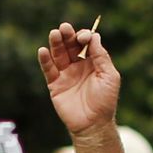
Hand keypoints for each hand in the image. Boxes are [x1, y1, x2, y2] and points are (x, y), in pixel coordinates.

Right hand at [37, 21, 121, 136]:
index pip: (85, 43)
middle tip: (64, 28)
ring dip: (55, 43)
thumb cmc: (105, 101)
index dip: (83, 37)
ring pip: (58, 54)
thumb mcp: (109, 76)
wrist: (93, 125)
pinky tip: (43, 51)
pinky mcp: (55, 84)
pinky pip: (48, 69)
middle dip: (67, 35)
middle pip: (70, 45)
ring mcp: (66, 74)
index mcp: (93, 62)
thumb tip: (94, 36)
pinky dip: (45, 60)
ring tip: (54, 34)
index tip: (84, 38)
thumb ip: (102, 56)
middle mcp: (78, 65)